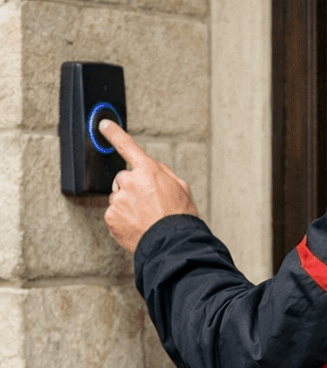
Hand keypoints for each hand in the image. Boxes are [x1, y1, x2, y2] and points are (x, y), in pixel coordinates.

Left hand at [102, 120, 198, 252]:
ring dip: (129, 204)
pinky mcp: (111, 216)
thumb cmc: (178, 217)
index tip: (104, 125)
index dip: (115, 134)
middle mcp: (130, 182)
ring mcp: (119, 200)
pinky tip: (138, 225)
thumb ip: (164, 173)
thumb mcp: (181, 188)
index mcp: (148, 171)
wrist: (171, 242)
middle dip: (133, 188)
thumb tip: (153, 168)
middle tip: (149, 203)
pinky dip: (123, 219)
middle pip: (124, 179)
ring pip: (119, 197)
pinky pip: (115, 214)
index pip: (128, 147)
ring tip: (145, 217)